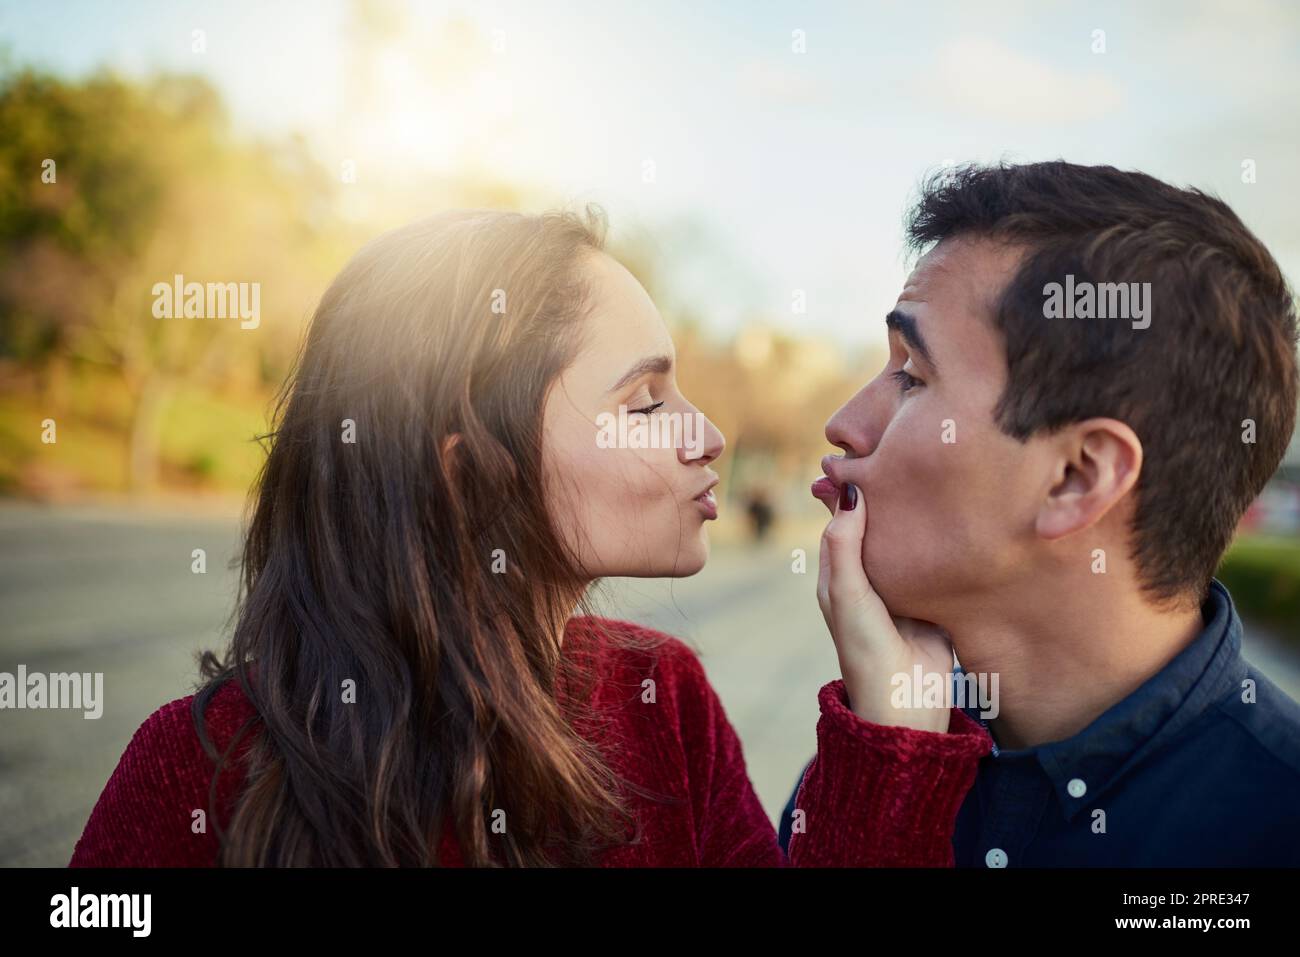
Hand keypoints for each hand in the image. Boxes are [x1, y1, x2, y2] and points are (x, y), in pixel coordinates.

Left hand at [814, 479, 954, 732]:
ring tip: (936, 481)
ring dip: (920, 521)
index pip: (843, 522)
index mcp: (841, 576)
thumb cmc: (866, 650)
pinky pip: (938, 567)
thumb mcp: (848, 594)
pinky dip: (945, 547)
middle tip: (907, 458)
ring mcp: (904, 590)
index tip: (864, 457)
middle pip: (879, 529)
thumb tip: (850, 493)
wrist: (907, 703)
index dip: (850, 492)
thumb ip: (845, 545)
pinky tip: (961, 520)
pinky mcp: (934, 602)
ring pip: (911, 545)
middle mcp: (871, 579)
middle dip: (890, 500)